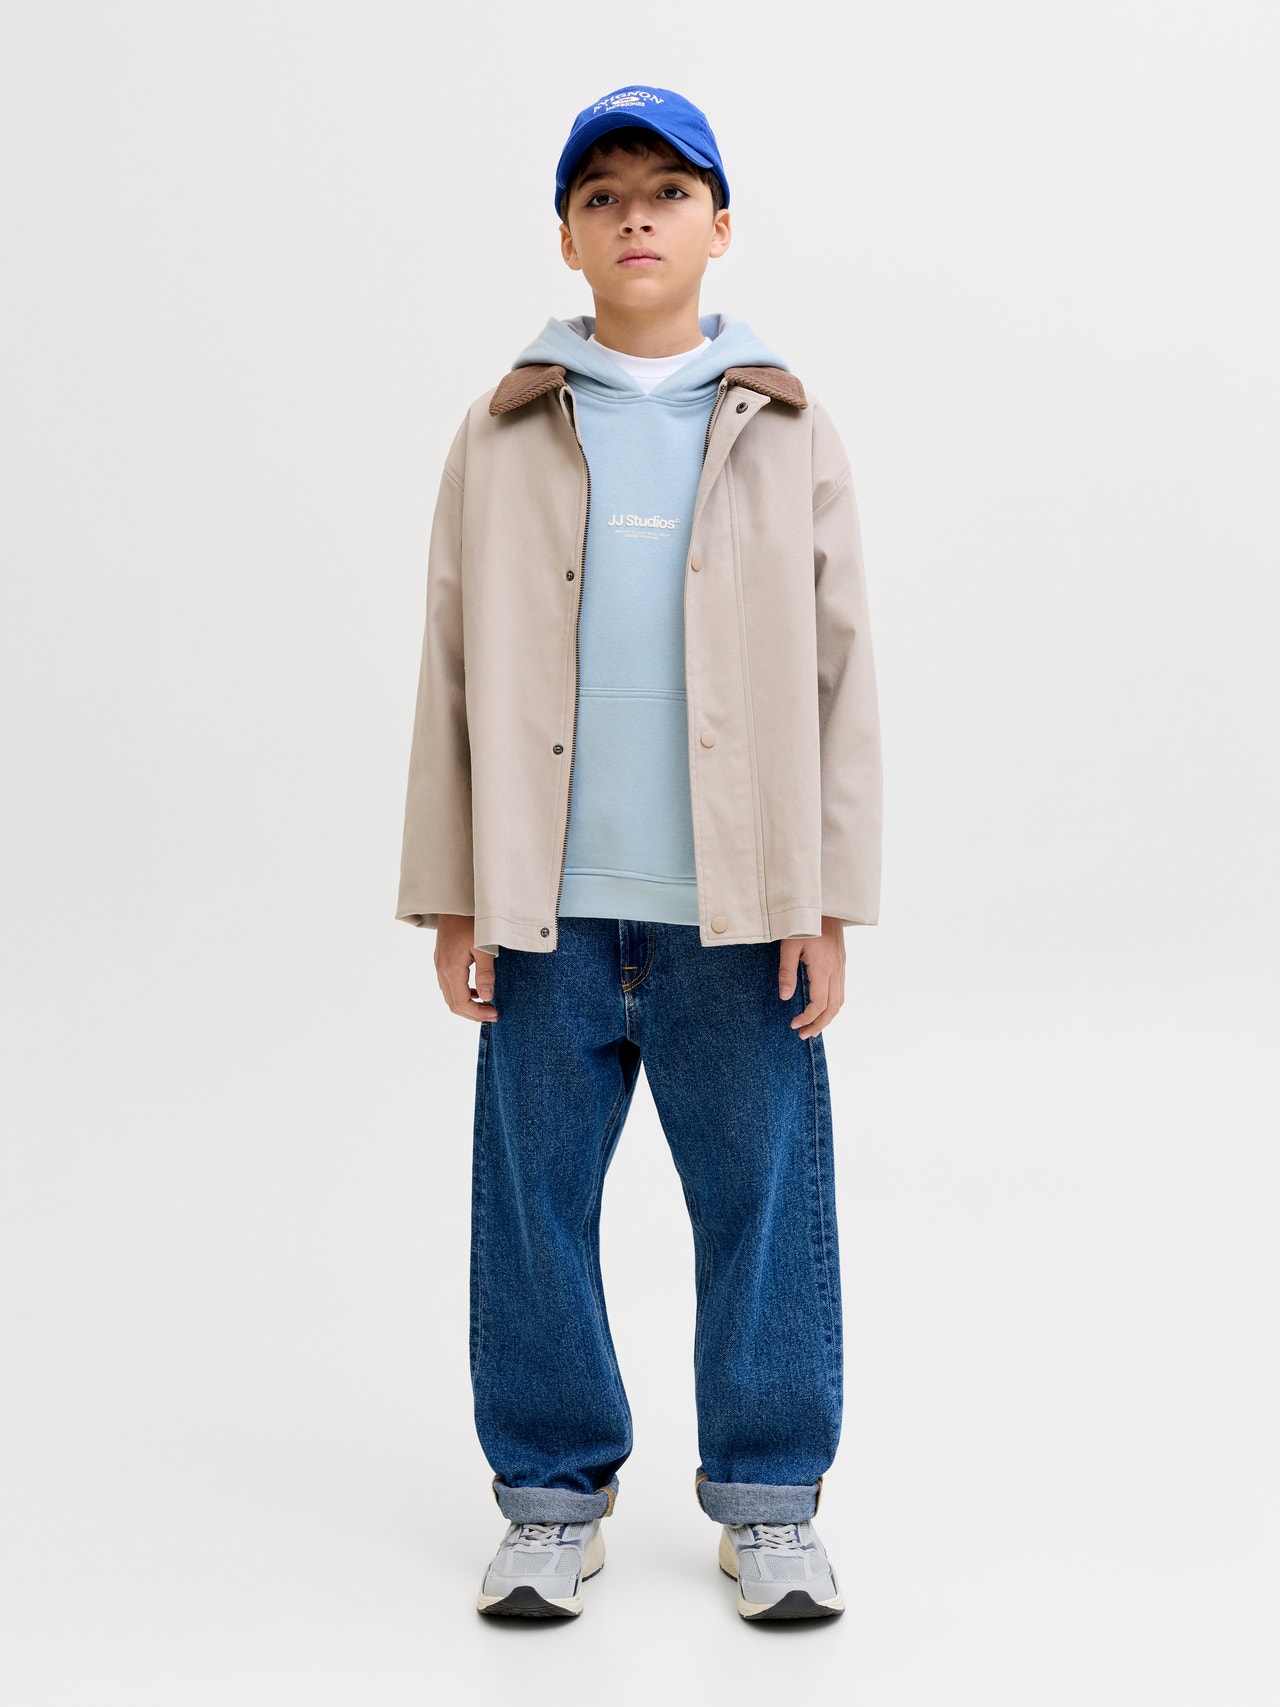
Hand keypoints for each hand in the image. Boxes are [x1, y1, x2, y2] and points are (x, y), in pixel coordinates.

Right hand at [435, 914, 497, 1021]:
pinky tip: (478, 990)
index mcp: (450, 969)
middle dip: (473, 1013)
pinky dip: (463, 992)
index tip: (495, 1014)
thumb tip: (487, 998)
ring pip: (450, 995)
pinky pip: (449, 984)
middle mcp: (441, 970)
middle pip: (453, 1003)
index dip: (478, 1014)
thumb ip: (485, 974)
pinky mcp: (442, 959)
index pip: (461, 1003)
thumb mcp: (484, 947)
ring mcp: (439, 964)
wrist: (454, 901)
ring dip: (467, 1004)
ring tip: (487, 1005)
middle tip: (493, 1014)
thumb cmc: (471, 920)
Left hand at [778, 916, 845, 1037]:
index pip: (819, 1003)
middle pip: (833, 1007)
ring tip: (814, 1026)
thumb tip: (785, 997)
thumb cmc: (803, 922)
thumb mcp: (789, 946)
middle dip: (820, 1024)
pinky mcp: (841, 962)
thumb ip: (787, 972)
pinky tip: (822, 1007)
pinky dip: (832, 1004)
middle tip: (804, 1034)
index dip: (807, 1017)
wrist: (825, 904)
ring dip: (828, 1016)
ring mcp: (841, 966)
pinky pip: (841, 990)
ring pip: (840, 1000)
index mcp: (823, 967)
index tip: (794, 1024)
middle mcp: (836, 969)